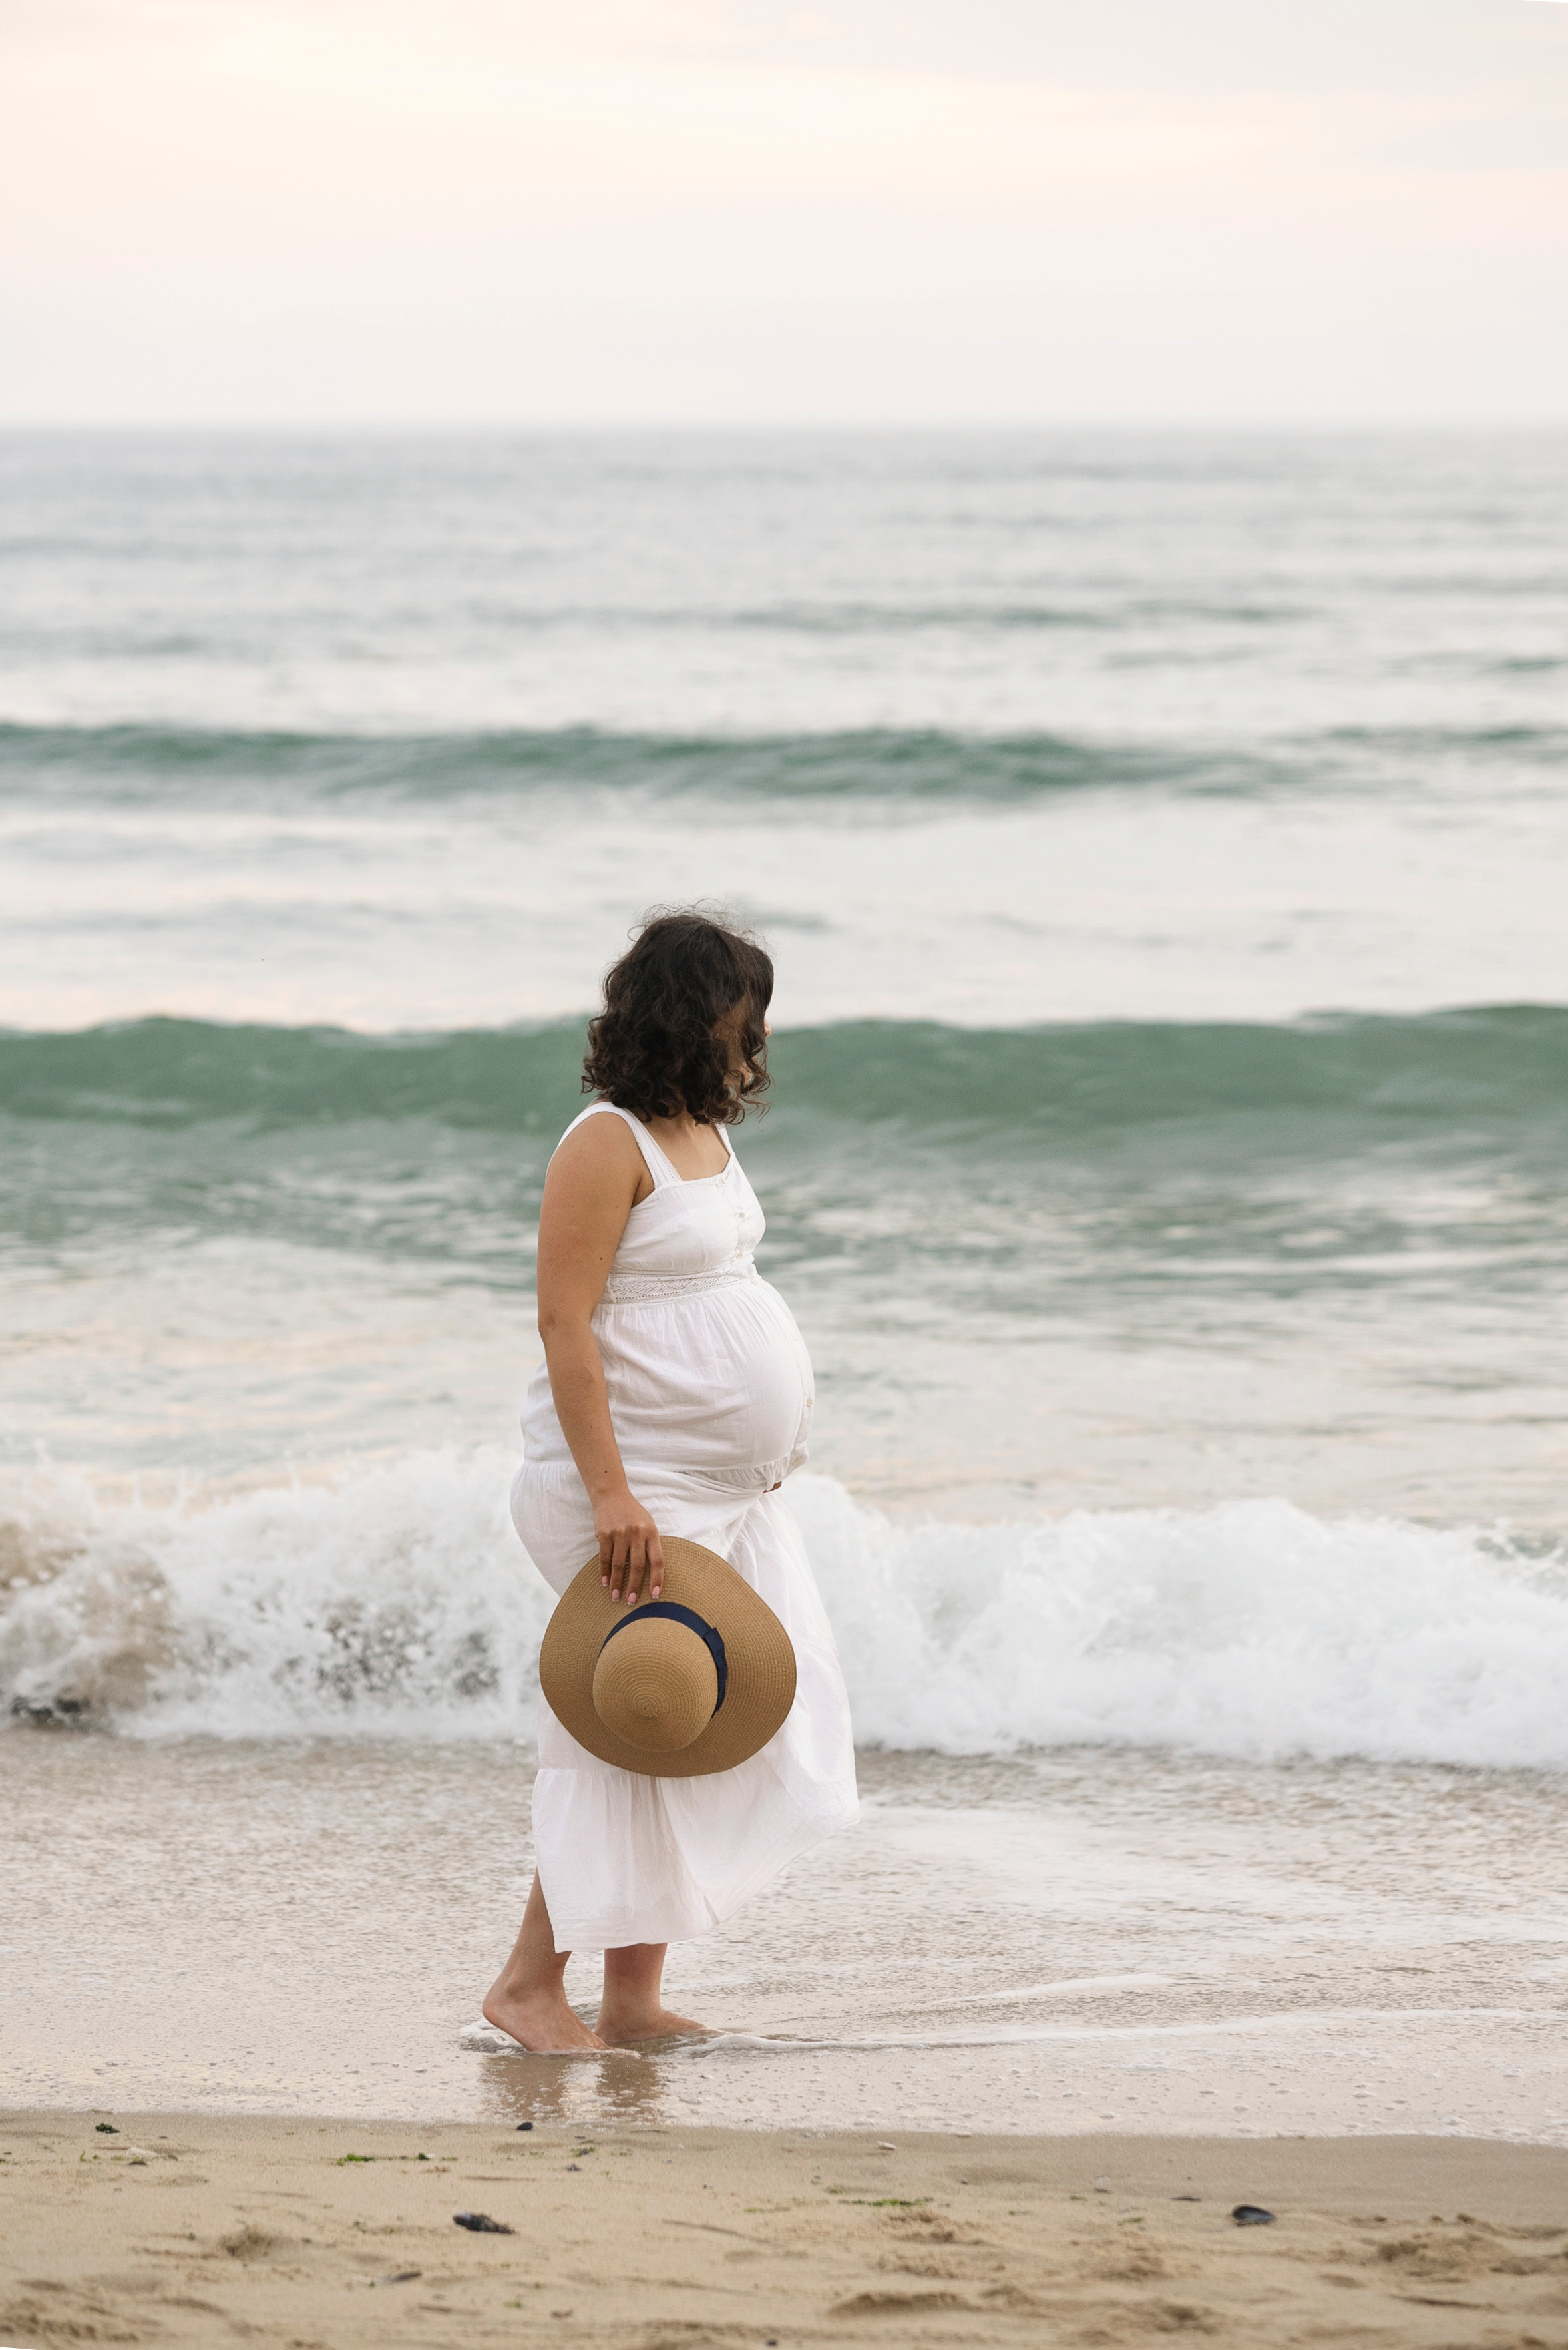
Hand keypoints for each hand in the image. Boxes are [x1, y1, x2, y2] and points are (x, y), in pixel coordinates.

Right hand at [594, 1489, 664, 1605]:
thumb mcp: (648, 1524)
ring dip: (616, 1583)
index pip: (657, 1560)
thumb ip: (650, 1544)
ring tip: (615, 1597)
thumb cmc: (633, 1513)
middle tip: (631, 1602)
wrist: (611, 1494)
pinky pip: (604, 1557)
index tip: (655, 1595)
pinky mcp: (604, 1534)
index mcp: (651, 1532)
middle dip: (634, 1586)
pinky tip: (605, 1582)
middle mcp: (636, 1533)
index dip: (657, 1579)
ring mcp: (619, 1533)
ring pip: (619, 1564)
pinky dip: (604, 1572)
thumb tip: (653, 1573)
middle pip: (637, 1566)